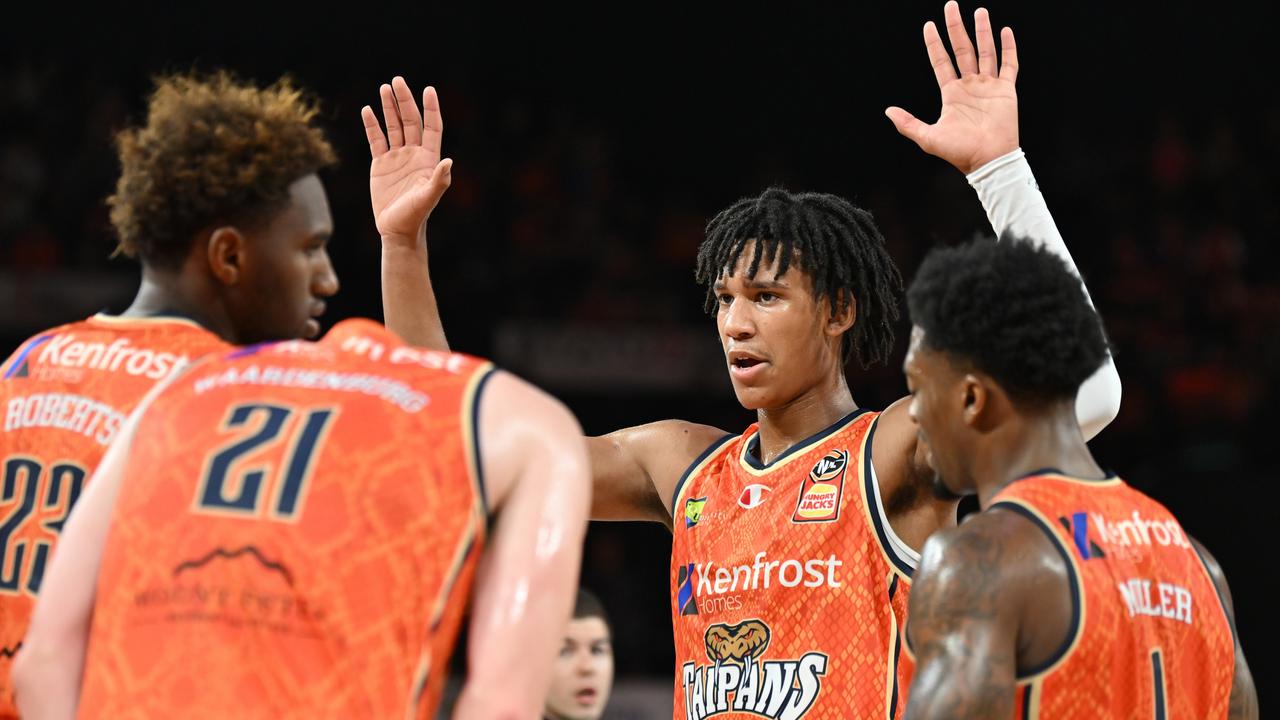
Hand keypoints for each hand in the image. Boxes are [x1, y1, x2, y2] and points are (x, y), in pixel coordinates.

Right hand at [362, 76, 452, 244]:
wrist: (397, 231)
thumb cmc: (415, 217)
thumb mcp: (428, 198)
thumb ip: (439, 180)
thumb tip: (449, 162)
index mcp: (428, 159)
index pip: (432, 127)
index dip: (431, 108)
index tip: (428, 89)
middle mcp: (414, 154)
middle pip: (410, 121)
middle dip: (404, 100)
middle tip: (397, 80)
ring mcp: (397, 157)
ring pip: (394, 126)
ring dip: (389, 107)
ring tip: (385, 87)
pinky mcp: (380, 164)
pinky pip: (376, 140)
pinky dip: (372, 125)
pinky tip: (367, 110)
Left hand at [885, 1, 1018, 173]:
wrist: (988, 159)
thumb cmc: (959, 152)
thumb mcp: (928, 137)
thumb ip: (908, 123)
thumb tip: (887, 111)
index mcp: (951, 94)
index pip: (941, 62)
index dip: (934, 44)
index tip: (928, 26)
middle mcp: (969, 85)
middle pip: (962, 49)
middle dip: (956, 27)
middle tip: (951, 6)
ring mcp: (988, 86)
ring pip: (985, 51)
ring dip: (982, 31)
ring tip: (979, 11)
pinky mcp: (1006, 90)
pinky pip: (1008, 64)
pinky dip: (1008, 48)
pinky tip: (1005, 31)